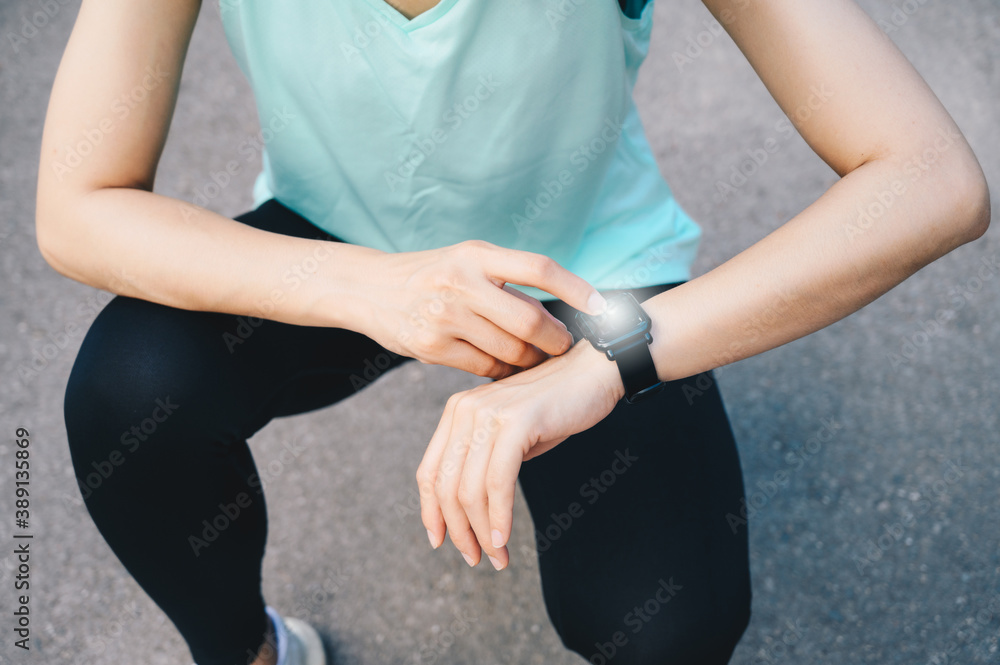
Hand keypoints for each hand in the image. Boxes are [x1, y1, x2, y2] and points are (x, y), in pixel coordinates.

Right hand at [357, 239, 606, 377]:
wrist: (369, 289)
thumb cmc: (432, 274)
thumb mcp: (466, 260)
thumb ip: (506, 281)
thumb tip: (560, 310)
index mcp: (477, 253)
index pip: (539, 268)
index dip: (576, 288)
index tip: (603, 307)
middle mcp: (462, 281)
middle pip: (530, 320)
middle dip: (556, 340)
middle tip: (564, 347)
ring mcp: (445, 315)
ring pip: (511, 350)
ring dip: (531, 360)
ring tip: (535, 359)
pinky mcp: (432, 347)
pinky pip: (486, 368)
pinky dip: (503, 372)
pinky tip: (506, 369)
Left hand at [415, 339, 625, 569]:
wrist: (593, 372)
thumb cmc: (555, 408)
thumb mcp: (509, 435)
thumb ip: (483, 462)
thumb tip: (466, 514)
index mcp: (457, 412)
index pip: (430, 471)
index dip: (431, 512)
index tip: (441, 542)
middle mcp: (465, 410)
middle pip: (446, 486)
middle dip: (458, 531)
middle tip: (475, 559)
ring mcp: (488, 413)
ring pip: (470, 489)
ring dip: (482, 532)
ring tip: (496, 558)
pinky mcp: (516, 422)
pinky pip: (498, 482)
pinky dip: (499, 517)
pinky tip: (504, 539)